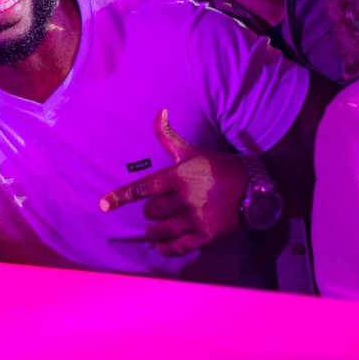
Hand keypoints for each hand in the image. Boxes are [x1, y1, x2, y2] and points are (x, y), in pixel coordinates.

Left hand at [98, 110, 247, 256]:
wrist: (254, 187)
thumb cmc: (218, 167)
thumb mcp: (193, 151)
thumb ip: (169, 137)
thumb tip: (159, 112)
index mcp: (178, 176)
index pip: (143, 187)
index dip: (121, 196)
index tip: (103, 205)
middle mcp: (184, 198)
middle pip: (150, 211)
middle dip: (151, 211)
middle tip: (159, 208)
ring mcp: (195, 218)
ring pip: (160, 231)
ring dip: (154, 231)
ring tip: (157, 229)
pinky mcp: (206, 236)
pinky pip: (177, 247)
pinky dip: (166, 247)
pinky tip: (162, 245)